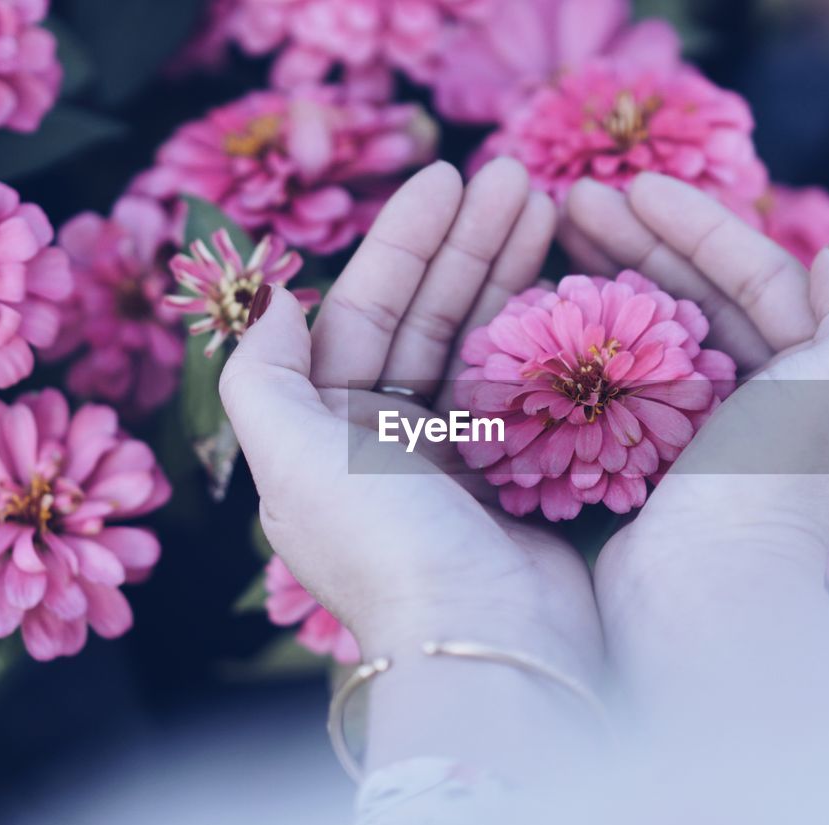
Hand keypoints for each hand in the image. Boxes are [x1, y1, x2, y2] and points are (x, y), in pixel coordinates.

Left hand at [220, 159, 603, 773]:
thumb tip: (271, 297)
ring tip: (548, 207)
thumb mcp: (289, 454)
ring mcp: (456, 461)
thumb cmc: (381, 546)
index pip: (365, 310)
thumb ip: (261, 371)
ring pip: (480, 344)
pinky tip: (568, 283)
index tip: (450, 175)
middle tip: (518, 177)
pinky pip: (524, 388)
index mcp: (327, 430)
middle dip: (467, 243)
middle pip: (428, 316)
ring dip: (509, 274)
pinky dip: (542, 336)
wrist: (484, 645)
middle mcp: (386, 441)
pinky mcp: (516, 480)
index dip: (403, 240)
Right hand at [563, 173, 828, 715]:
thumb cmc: (771, 488)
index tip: (629, 188)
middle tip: (574, 201)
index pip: (759, 274)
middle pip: (705, 295)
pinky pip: (630, 381)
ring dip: (617, 279)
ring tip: (558, 238)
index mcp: (821, 377)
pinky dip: (600, 341)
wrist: (705, 602)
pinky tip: (560, 310)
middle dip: (644, 241)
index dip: (697, 222)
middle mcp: (773, 404)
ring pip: (663, 333)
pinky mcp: (662, 468)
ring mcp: (713, 436)